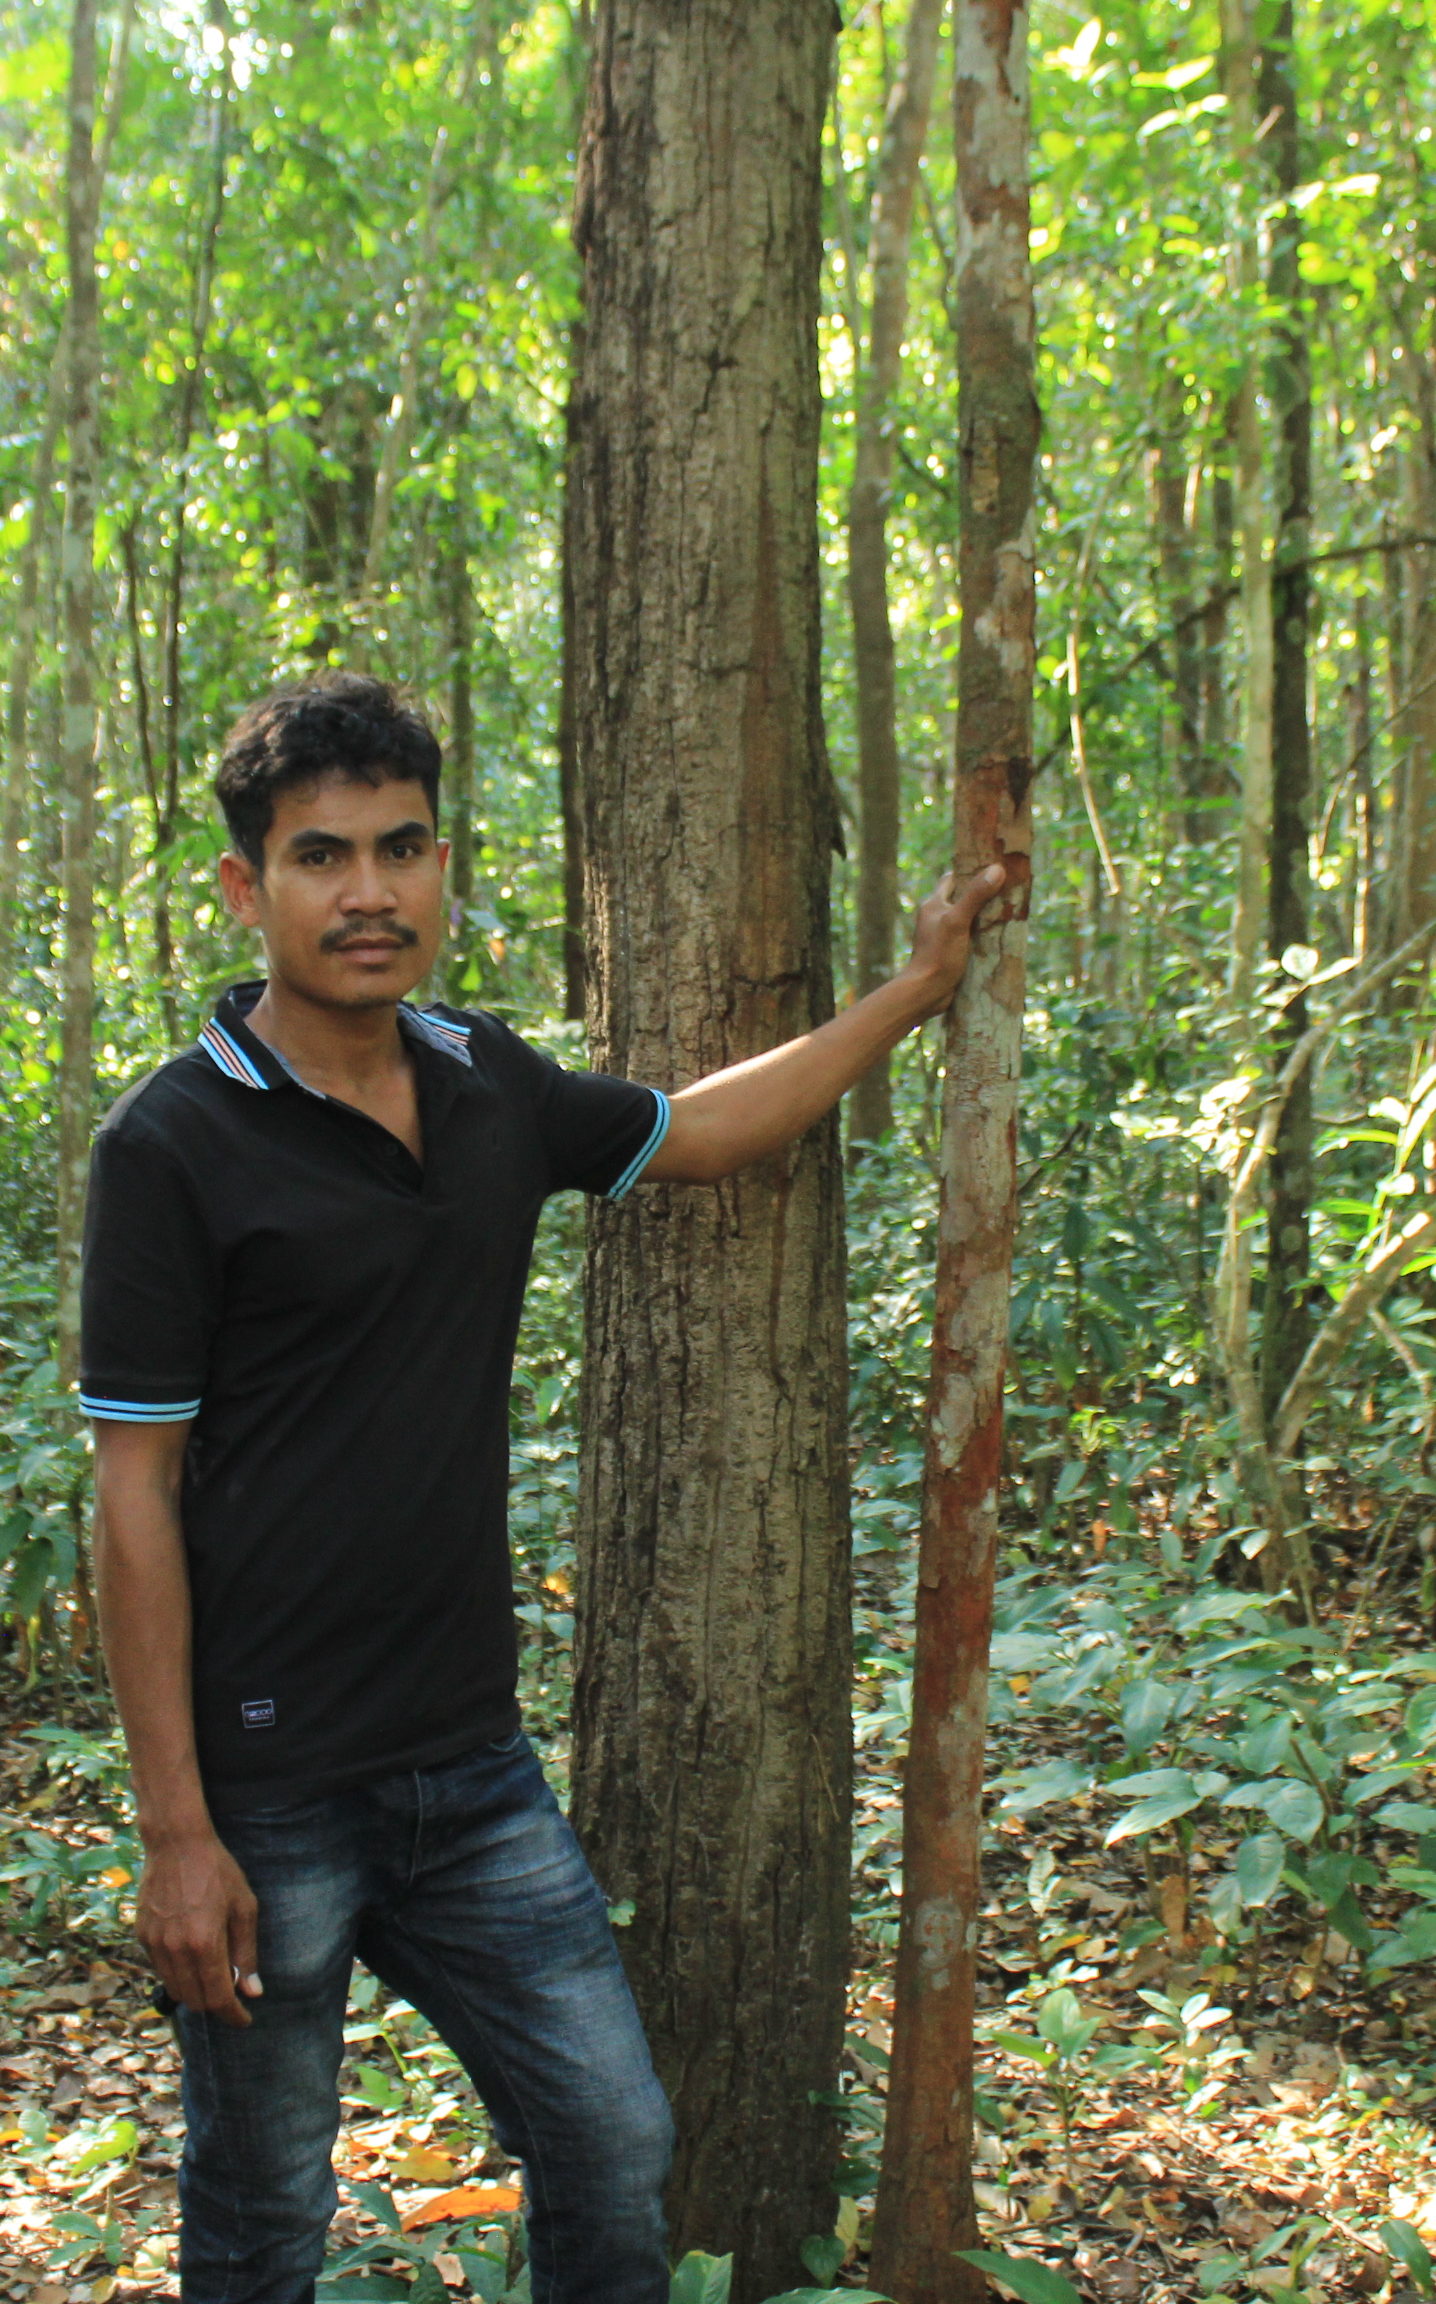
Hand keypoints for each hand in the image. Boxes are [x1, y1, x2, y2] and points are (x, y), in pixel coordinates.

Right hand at [137, 1831, 262, 2027]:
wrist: (176, 1843)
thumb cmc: (217, 1871)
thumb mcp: (243, 1907)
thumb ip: (246, 1953)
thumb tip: (252, 1992)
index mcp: (205, 1944)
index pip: (218, 1998)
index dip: (233, 2015)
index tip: (244, 2020)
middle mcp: (176, 1950)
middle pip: (195, 2000)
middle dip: (216, 2004)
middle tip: (232, 1993)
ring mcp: (155, 1944)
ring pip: (175, 1988)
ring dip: (195, 1991)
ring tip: (213, 1972)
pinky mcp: (142, 1936)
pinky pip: (160, 1969)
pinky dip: (178, 1972)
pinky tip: (191, 1954)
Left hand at [900, 863, 1007, 1019]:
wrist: (927, 992)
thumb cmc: (938, 954)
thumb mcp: (958, 921)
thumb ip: (975, 896)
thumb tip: (997, 869)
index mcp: (933, 904)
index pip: (952, 879)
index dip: (970, 872)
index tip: (993, 868)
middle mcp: (937, 917)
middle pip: (963, 898)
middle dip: (983, 895)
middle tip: (1008, 891)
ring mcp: (944, 936)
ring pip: (968, 919)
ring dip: (986, 917)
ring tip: (1010, 912)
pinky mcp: (951, 952)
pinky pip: (970, 937)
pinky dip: (983, 935)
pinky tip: (1001, 937)